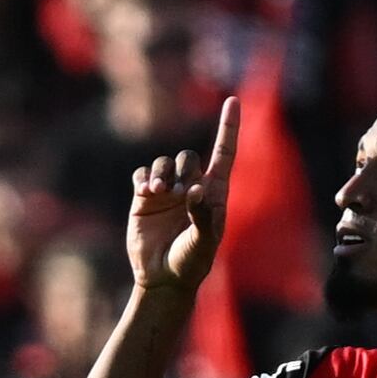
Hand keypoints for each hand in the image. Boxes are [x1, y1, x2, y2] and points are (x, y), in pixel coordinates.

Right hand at [122, 90, 240, 294]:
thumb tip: (196, 190)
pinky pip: (142, 174)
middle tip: (176, 193)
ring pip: (163, 163)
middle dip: (183, 168)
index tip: (233, 100)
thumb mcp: (204, 242)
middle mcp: (191, 187)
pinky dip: (143, 177)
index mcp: (214, 192)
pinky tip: (146, 191)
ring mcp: (167, 191)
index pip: (224, 152)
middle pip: (188, 157)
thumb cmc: (191, 262)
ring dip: (160, 173)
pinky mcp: (144, 198)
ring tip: (157, 192)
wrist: (162, 277)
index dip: (229, 127)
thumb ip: (203, 215)